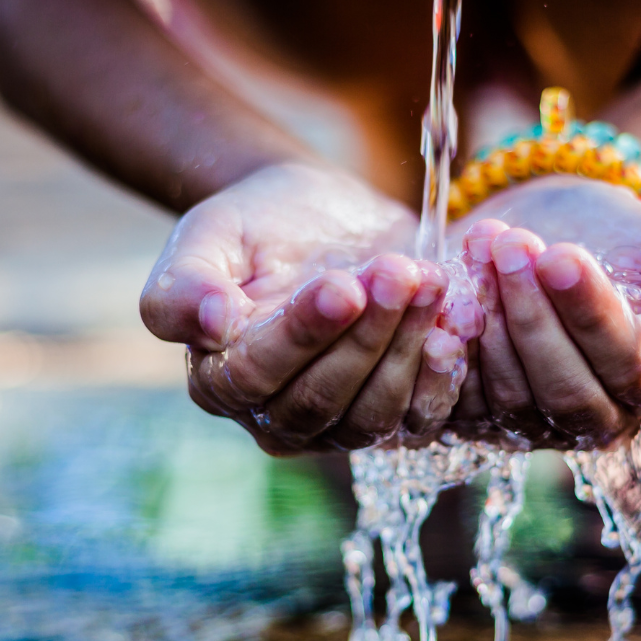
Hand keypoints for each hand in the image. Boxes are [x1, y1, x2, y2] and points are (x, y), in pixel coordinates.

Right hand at [139, 162, 466, 452]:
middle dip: (367, 334)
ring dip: (409, 346)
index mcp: (221, 380)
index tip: (343, 284)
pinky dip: (443, 374)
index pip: (259, 373)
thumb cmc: (254, 227)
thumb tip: (210, 325)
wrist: (315, 217)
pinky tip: (456, 321)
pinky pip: (421, 416)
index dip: (304, 332)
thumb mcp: (207, 237)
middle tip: (398, 270)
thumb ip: (184, 285)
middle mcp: (277, 417)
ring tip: (430, 279)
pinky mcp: (393, 411)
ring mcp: (339, 423)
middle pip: (323, 398)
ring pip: (376, 411)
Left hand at [446, 177, 640, 448]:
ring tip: (482, 245)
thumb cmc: (632, 246)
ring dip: (488, 316)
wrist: (563, 229)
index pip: (624, 363)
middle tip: (511, 244)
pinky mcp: (476, 416)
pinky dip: (446, 352)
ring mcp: (532, 425)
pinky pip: (457, 402)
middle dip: (531, 313)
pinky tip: (445, 295)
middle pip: (562, 388)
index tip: (560, 256)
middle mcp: (594, 422)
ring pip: (508, 393)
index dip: (588, 311)